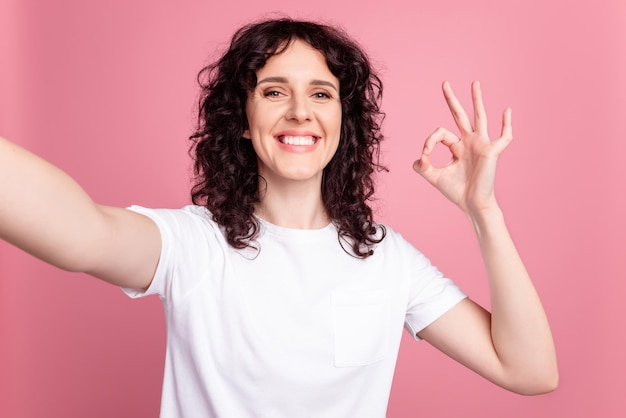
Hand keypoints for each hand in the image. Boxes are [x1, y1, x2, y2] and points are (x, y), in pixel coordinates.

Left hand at [413, 81, 512, 215]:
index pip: (440, 133)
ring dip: (477, 100)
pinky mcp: (492, 152)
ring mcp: (481, 145)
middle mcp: (469, 142)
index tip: (424, 155)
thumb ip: (422, 167)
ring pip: (479, 117)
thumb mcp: (434, 177)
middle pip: (460, 115)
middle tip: (444, 83)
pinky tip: (507, 111)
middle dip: (451, 99)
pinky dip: (507, 125)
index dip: (429, 141)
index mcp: (457, 146)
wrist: (472, 205)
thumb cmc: (457, 191)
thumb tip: (419, 157)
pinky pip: (504, 137)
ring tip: (474, 82)